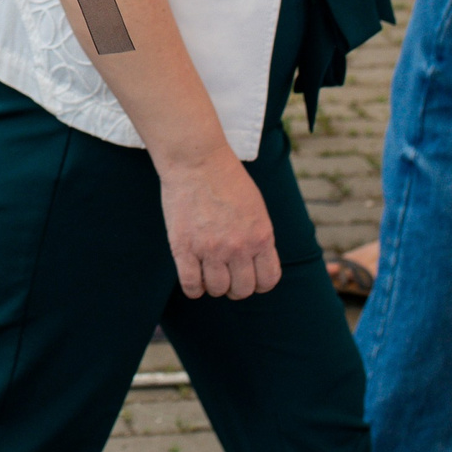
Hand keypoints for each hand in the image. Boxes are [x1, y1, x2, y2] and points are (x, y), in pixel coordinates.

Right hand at [158, 154, 280, 298]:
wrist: (196, 161)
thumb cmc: (226, 179)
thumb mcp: (256, 208)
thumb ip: (259, 237)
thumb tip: (256, 261)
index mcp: (261, 237)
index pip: (268, 280)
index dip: (258, 284)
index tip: (247, 276)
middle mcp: (239, 247)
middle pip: (242, 290)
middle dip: (235, 287)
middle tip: (226, 275)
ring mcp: (210, 249)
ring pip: (217, 289)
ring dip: (213, 286)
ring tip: (207, 272)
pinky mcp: (184, 247)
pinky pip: (191, 284)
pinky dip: (193, 288)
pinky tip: (193, 276)